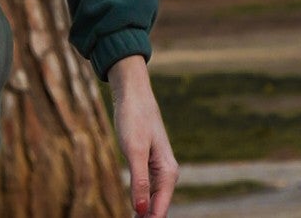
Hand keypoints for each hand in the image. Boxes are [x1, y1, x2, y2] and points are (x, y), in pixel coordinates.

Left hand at [107, 55, 178, 217]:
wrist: (133, 94)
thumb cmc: (134, 119)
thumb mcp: (134, 151)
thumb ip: (139, 182)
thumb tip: (141, 211)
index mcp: (167, 173)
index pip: (159, 209)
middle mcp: (166, 174)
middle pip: (157, 208)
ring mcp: (157, 170)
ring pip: (152, 201)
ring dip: (144, 213)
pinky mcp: (147, 164)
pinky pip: (146, 190)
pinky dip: (141, 202)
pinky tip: (134, 211)